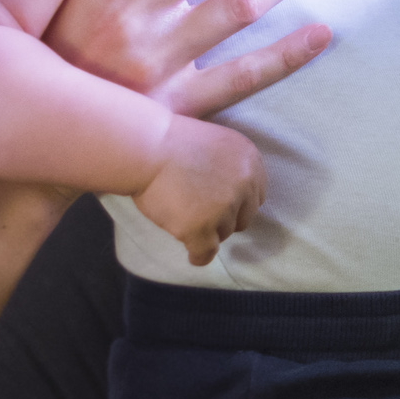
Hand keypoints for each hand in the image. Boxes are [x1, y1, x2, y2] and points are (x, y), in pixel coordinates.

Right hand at [134, 115, 265, 266]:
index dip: (238, 202)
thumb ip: (231, 166)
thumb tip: (236, 193)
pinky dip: (199, 256)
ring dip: (207, 231)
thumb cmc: (170, 142)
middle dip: (225, 218)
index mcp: (249, 160)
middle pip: (244, 217)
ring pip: (224, 234)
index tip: (220, 204)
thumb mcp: (214, 142)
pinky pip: (206, 252)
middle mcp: (244, 184)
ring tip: (183, 216)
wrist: (144, 148)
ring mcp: (223, 207)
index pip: (255, 195)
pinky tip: (193, 256)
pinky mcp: (201, 227)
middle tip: (200, 212)